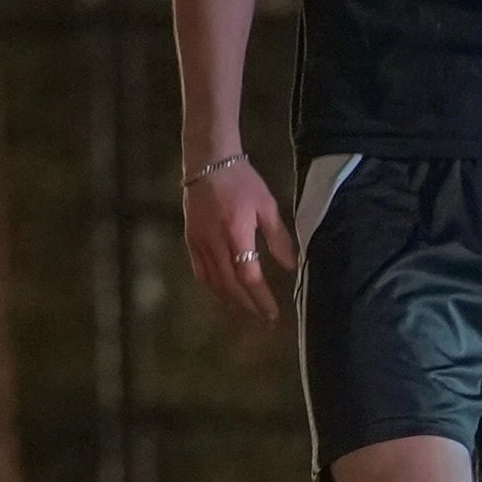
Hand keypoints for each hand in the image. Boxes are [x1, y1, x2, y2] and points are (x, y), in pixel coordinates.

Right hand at [182, 159, 296, 323]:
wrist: (208, 162)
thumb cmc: (242, 181)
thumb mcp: (267, 205)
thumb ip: (278, 237)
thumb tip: (291, 265)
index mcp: (236, 233)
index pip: (248, 275)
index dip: (260, 297)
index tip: (273, 313)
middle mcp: (214, 242)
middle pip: (230, 284)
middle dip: (247, 304)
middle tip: (262, 318)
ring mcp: (199, 242)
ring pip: (212, 281)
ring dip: (230, 300)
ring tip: (246, 310)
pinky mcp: (190, 239)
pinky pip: (200, 271)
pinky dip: (212, 286)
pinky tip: (223, 293)